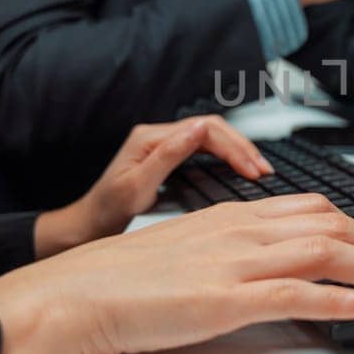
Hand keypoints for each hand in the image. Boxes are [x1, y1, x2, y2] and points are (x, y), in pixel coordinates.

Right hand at [0, 194, 353, 353]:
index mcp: (232, 217)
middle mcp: (241, 230)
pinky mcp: (226, 301)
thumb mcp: (188, 256)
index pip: (316, 208)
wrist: (73, 296)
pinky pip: (299, 294)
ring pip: (328, 252)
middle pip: (335, 224)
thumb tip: (270, 273)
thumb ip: (230, 256)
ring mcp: (235, 263)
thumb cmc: (122, 284)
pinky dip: (344, 299)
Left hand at [33, 117, 272, 257]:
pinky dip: (226, 158)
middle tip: (264, 170)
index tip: (253, 169)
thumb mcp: (136, 187)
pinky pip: (204, 150)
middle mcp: (157, 135)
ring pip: (211, 138)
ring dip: (237, 151)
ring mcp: (162, 145)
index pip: (204, 130)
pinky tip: (239, 170)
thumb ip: (168, 156)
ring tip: (260, 170)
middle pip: (212, 129)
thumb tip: (198, 128)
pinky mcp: (167, 158)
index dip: (233, 147)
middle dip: (242, 147)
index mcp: (150, 138)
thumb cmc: (106, 211)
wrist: (88, 225)